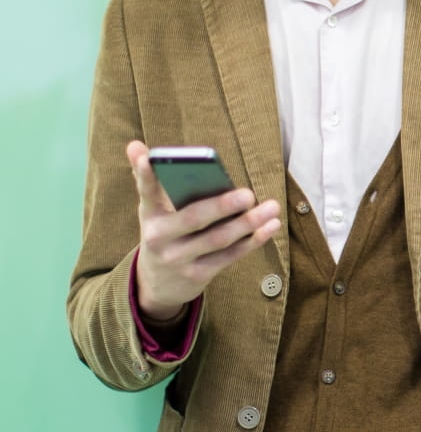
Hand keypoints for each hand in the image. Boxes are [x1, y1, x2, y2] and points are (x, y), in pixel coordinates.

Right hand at [128, 141, 280, 319]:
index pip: (147, 190)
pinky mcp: (197, 276)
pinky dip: (253, 240)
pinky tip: (270, 226)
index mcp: (150, 214)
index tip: (149, 157)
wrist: (157, 286)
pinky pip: (229, 256)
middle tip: (248, 194)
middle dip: (222, 206)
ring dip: (248, 223)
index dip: (146, 173)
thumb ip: (154, 181)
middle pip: (193, 218)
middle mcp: (159, 237)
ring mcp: (178, 259)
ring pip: (217, 239)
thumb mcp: (154, 210)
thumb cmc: (165, 234)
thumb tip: (137, 146)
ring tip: (272, 207)